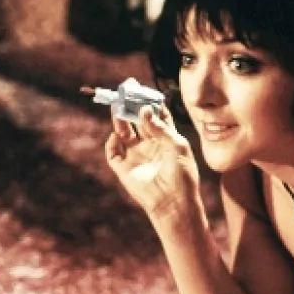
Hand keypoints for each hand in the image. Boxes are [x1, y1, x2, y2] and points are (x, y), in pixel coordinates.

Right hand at [104, 105, 199, 221]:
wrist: (174, 202)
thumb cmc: (182, 175)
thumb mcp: (177, 146)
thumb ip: (160, 128)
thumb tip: (145, 109)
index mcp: (166, 139)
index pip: (156, 116)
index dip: (150, 104)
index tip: (144, 91)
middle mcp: (150, 145)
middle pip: (137, 121)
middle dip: (131, 107)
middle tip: (125, 94)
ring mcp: (136, 155)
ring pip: (123, 132)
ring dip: (119, 120)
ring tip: (117, 107)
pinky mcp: (124, 168)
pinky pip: (112, 152)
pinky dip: (111, 142)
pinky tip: (116, 136)